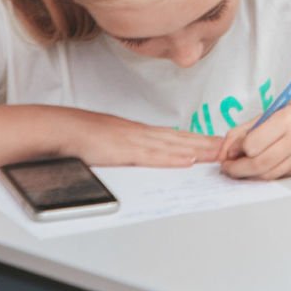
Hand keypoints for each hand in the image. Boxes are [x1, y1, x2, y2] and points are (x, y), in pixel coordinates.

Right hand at [58, 108, 221, 167]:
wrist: (61, 129)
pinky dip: (172, 159)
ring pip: (173, 146)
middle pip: (180, 139)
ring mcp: (134, 141)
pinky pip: (153, 156)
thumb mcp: (109, 141)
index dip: (196, 139)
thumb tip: (136, 155)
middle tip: (229, 146)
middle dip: (205, 143)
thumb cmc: (80, 136)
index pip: (174, 136)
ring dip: (197, 150)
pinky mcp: (125, 151)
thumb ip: (125, 147)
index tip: (215, 142)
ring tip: (218, 153)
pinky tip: (188, 162)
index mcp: (137, 132)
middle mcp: (141, 133)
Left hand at [220, 98, 290, 180]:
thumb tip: (226, 149)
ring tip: (239, 168)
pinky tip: (257, 167)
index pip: (253, 143)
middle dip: (238, 169)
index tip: (231, 149)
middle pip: (258, 163)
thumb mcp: (275, 111)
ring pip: (267, 174)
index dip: (238, 148)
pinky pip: (277, 175)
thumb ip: (249, 128)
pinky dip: (263, 174)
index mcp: (287, 119)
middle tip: (228, 167)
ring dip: (248, 174)